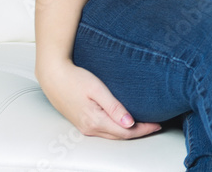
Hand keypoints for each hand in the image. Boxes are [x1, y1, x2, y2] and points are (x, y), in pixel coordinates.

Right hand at [40, 62, 160, 139]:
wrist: (53, 76)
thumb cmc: (75, 79)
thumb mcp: (98, 90)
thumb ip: (114, 107)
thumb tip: (129, 123)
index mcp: (95, 121)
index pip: (125, 132)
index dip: (143, 130)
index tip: (157, 124)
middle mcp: (89, 128)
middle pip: (119, 136)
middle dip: (139, 132)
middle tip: (155, 124)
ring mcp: (84, 127)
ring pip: (111, 135)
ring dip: (128, 131)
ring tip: (144, 123)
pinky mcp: (81, 122)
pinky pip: (103, 130)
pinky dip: (117, 129)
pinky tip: (124, 121)